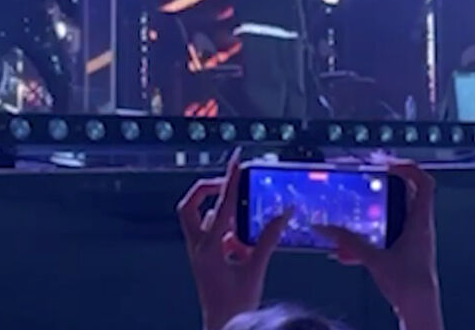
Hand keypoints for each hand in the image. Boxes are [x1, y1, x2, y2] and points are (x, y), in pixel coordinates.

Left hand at [177, 149, 291, 329]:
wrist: (222, 326)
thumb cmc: (234, 305)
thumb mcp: (255, 269)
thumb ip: (269, 239)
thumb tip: (284, 213)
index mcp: (208, 247)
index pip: (221, 204)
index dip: (231, 179)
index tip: (236, 160)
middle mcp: (198, 247)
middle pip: (190, 205)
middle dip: (207, 190)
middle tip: (228, 183)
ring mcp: (198, 253)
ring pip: (200, 219)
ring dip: (220, 214)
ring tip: (243, 221)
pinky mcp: (204, 259)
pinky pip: (211, 234)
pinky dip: (226, 230)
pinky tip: (243, 242)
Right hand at [316, 162, 443, 329]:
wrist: (419, 310)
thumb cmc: (409, 285)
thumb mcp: (374, 259)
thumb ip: (349, 242)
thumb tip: (327, 228)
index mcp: (419, 222)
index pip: (424, 183)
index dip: (409, 169)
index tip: (389, 164)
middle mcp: (420, 228)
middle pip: (407, 196)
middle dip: (384, 188)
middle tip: (367, 181)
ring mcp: (414, 241)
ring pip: (395, 217)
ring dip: (374, 215)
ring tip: (353, 215)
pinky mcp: (405, 254)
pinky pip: (387, 237)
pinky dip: (370, 238)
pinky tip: (348, 252)